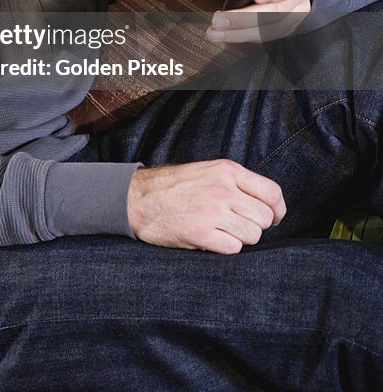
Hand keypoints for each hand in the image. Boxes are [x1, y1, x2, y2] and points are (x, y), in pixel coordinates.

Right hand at [127, 159, 285, 253]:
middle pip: (264, 218)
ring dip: (241, 238)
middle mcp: (223, 189)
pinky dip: (226, 247)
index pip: (272, 193)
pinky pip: (234, 248)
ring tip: (222, 231)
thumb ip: (237, 182)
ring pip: (252, 235)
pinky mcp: (201, 233)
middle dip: (256, 226)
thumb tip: (268, 204)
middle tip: (239, 225)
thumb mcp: (208, 170)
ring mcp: (213, 211)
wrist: (139, 198)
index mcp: (227, 170)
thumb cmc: (175, 186)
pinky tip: (211, 238)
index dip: (278, 210)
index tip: (274, 218)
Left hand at [207, 0, 312, 42]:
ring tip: (217, 31)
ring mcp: (296, 13)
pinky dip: (246, 36)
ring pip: (272, 28)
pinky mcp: (286, 26)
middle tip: (222, 20)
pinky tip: (227, 34)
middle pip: (280, 11)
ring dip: (242, 32)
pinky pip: (267, 36)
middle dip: (247, 17)